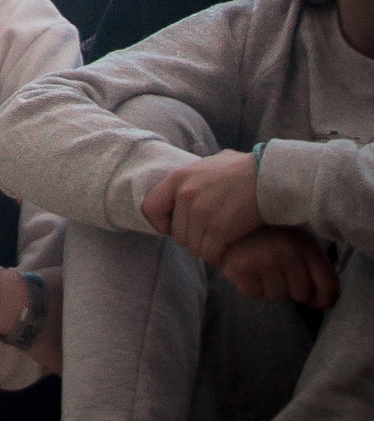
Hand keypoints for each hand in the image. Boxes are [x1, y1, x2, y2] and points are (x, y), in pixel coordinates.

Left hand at [141, 148, 264, 261]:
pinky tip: (230, 248)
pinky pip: (210, 253)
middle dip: (193, 239)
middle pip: (177, 235)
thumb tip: (182, 185)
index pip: (150, 207)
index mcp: (179, 178)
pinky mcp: (220, 228)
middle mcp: (186, 195)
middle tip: (210, 236)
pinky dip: (220, 256)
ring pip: (194, 247)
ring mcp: (202, 212)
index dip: (161, 222)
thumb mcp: (211, 164)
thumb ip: (193, 177)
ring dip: (208, 248)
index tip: (176, 227)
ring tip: (222, 241)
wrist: (270, 176)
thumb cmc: (245, 169)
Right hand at [219, 226, 342, 307]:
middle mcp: (287, 252)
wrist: (231, 213)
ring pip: (277, 297)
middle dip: (293, 288)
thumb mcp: (299, 243)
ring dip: (272, 287)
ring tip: (262, 266)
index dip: (325, 298)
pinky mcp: (240, 268)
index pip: (327, 284)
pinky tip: (249, 268)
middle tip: (280, 268)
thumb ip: (316, 271)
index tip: (317, 301)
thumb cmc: (271, 232)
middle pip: (301, 295)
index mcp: (305, 243)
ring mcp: (263, 261)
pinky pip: (254, 294)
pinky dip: (252, 286)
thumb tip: (320, 305)